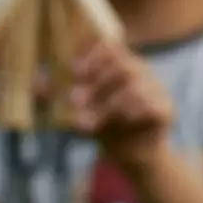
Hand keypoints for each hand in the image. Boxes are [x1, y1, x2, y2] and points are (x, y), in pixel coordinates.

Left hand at [70, 40, 173, 173]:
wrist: (131, 157)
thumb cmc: (104, 127)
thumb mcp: (77, 111)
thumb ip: (59, 98)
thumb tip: (36, 86)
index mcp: (120, 64)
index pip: (111, 45)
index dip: (93, 53)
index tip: (73, 71)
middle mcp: (140, 72)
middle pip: (122, 64)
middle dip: (95, 82)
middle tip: (74, 101)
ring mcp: (157, 89)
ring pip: (134, 87)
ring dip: (106, 105)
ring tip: (87, 124)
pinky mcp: (166, 109)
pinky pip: (151, 105)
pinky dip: (131, 113)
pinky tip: (119, 123)